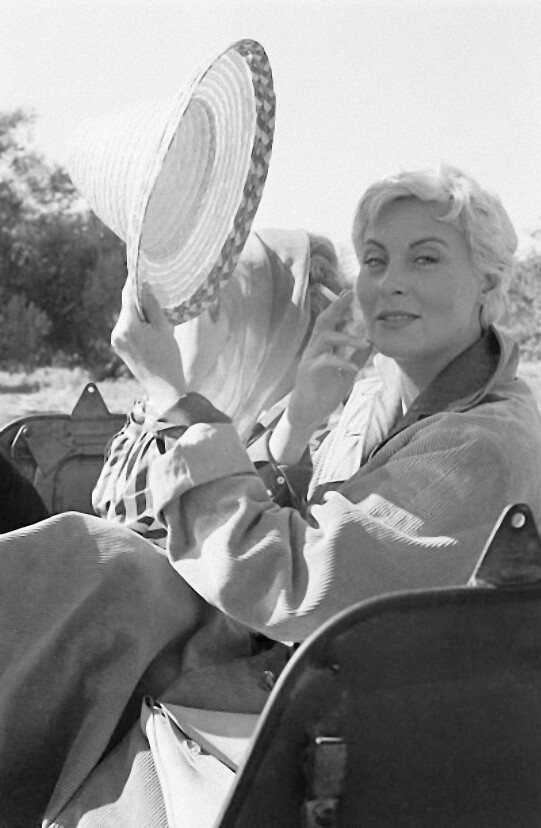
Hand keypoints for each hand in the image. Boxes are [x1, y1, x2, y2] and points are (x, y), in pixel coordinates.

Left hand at [111, 278, 187, 415]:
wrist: (164, 387)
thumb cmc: (169, 357)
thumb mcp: (164, 328)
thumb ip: (152, 305)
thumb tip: (145, 286)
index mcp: (128, 325)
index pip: (128, 295)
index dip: (134, 280)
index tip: (137, 267)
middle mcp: (117, 332)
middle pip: (127, 305)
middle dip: (139, 297)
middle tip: (153, 287)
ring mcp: (116, 341)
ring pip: (127, 316)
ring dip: (139, 311)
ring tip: (156, 311)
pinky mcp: (119, 347)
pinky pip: (127, 327)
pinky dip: (136, 322)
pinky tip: (150, 325)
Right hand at [287, 290, 371, 430]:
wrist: (308, 415)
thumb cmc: (323, 394)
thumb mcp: (346, 374)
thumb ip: (356, 359)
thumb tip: (372, 345)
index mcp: (322, 348)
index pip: (330, 322)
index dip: (338, 307)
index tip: (349, 292)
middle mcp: (313, 349)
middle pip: (323, 322)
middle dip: (336, 307)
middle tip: (349, 295)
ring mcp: (309, 359)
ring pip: (325, 337)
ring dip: (347, 338)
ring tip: (364, 344)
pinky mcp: (307, 372)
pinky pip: (325, 360)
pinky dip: (342, 362)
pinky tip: (354, 369)